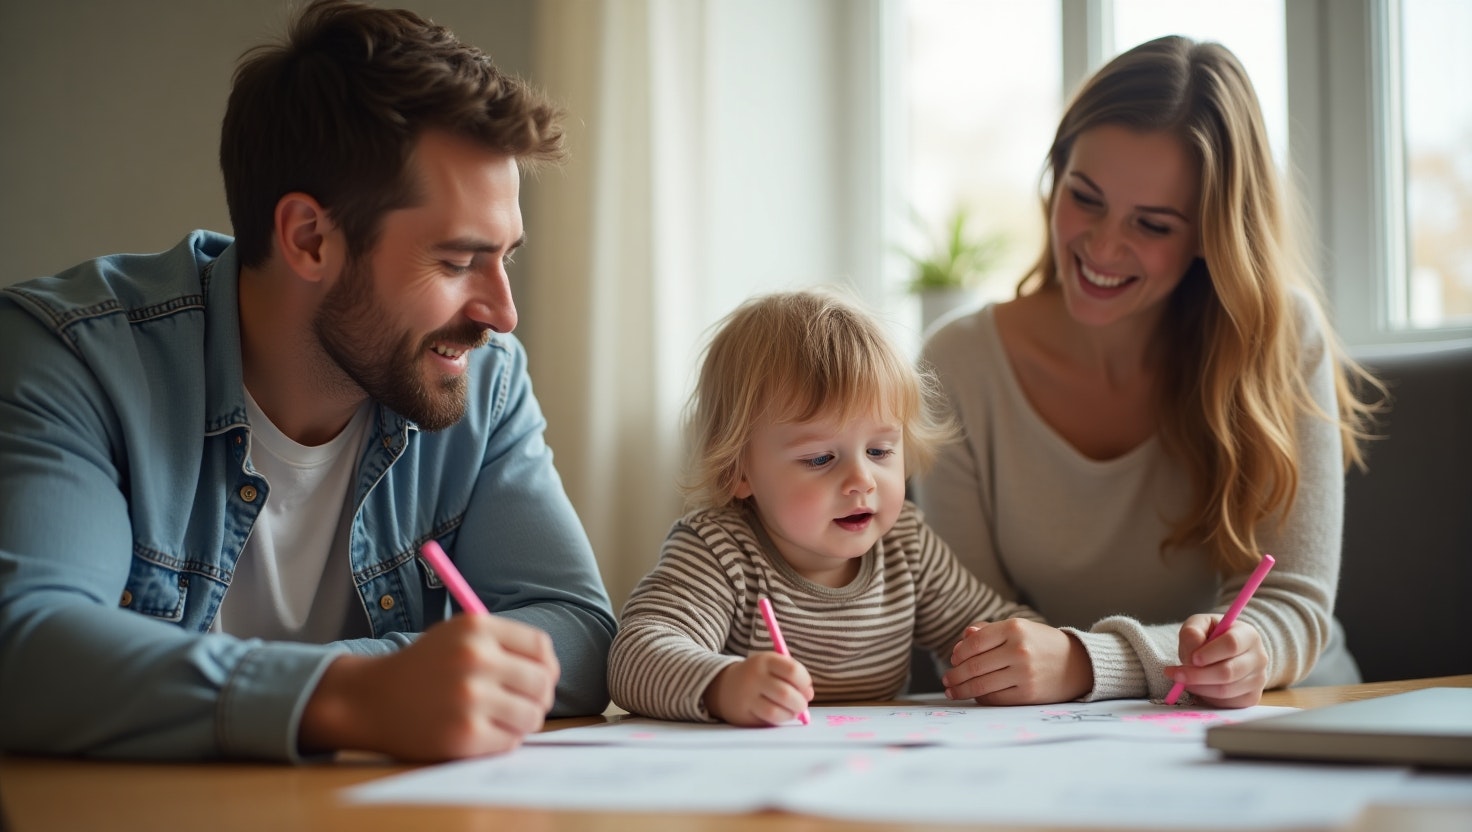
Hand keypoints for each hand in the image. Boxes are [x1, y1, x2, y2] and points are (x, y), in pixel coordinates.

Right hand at [299, 614, 559, 760]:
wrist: (372, 699)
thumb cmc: (423, 667)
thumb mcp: (458, 635)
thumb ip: (505, 645)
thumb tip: (551, 672)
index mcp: (476, 628)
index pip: (541, 647)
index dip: (546, 666)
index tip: (538, 678)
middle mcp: (475, 659)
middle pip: (543, 682)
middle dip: (538, 697)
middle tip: (520, 704)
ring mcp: (470, 698)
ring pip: (532, 716)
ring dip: (521, 722)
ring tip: (498, 718)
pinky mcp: (465, 735)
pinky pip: (511, 742)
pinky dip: (502, 741)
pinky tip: (480, 732)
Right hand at [702, 652, 813, 725]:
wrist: (724, 686)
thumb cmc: (758, 676)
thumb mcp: (772, 666)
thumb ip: (792, 676)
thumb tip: (809, 694)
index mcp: (765, 660)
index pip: (793, 671)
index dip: (805, 682)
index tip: (806, 688)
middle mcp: (754, 677)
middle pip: (786, 693)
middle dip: (800, 702)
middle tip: (801, 705)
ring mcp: (747, 697)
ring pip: (776, 711)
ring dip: (791, 714)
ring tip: (792, 711)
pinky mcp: (743, 714)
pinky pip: (767, 721)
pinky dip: (779, 720)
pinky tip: (780, 715)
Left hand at [942, 618, 1091, 704]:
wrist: (1078, 664)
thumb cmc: (1041, 644)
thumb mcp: (1018, 629)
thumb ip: (988, 631)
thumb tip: (962, 639)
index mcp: (1015, 628)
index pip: (974, 643)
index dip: (959, 653)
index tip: (953, 659)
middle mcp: (1019, 650)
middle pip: (974, 666)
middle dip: (955, 675)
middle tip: (947, 679)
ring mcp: (1024, 674)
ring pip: (981, 685)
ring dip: (962, 689)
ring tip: (953, 690)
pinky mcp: (1028, 694)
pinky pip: (995, 699)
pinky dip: (981, 698)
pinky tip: (975, 696)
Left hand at [1167, 614, 1266, 706]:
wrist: (1229, 651)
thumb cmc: (1212, 636)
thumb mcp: (1200, 625)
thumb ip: (1193, 632)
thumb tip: (1193, 652)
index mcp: (1248, 635)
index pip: (1232, 644)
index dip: (1210, 653)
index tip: (1192, 658)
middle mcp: (1259, 658)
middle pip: (1229, 671)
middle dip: (1198, 675)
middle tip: (1176, 674)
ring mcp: (1258, 680)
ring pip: (1225, 690)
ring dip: (1198, 687)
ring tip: (1181, 679)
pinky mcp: (1251, 698)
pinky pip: (1226, 703)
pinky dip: (1206, 697)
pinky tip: (1196, 687)